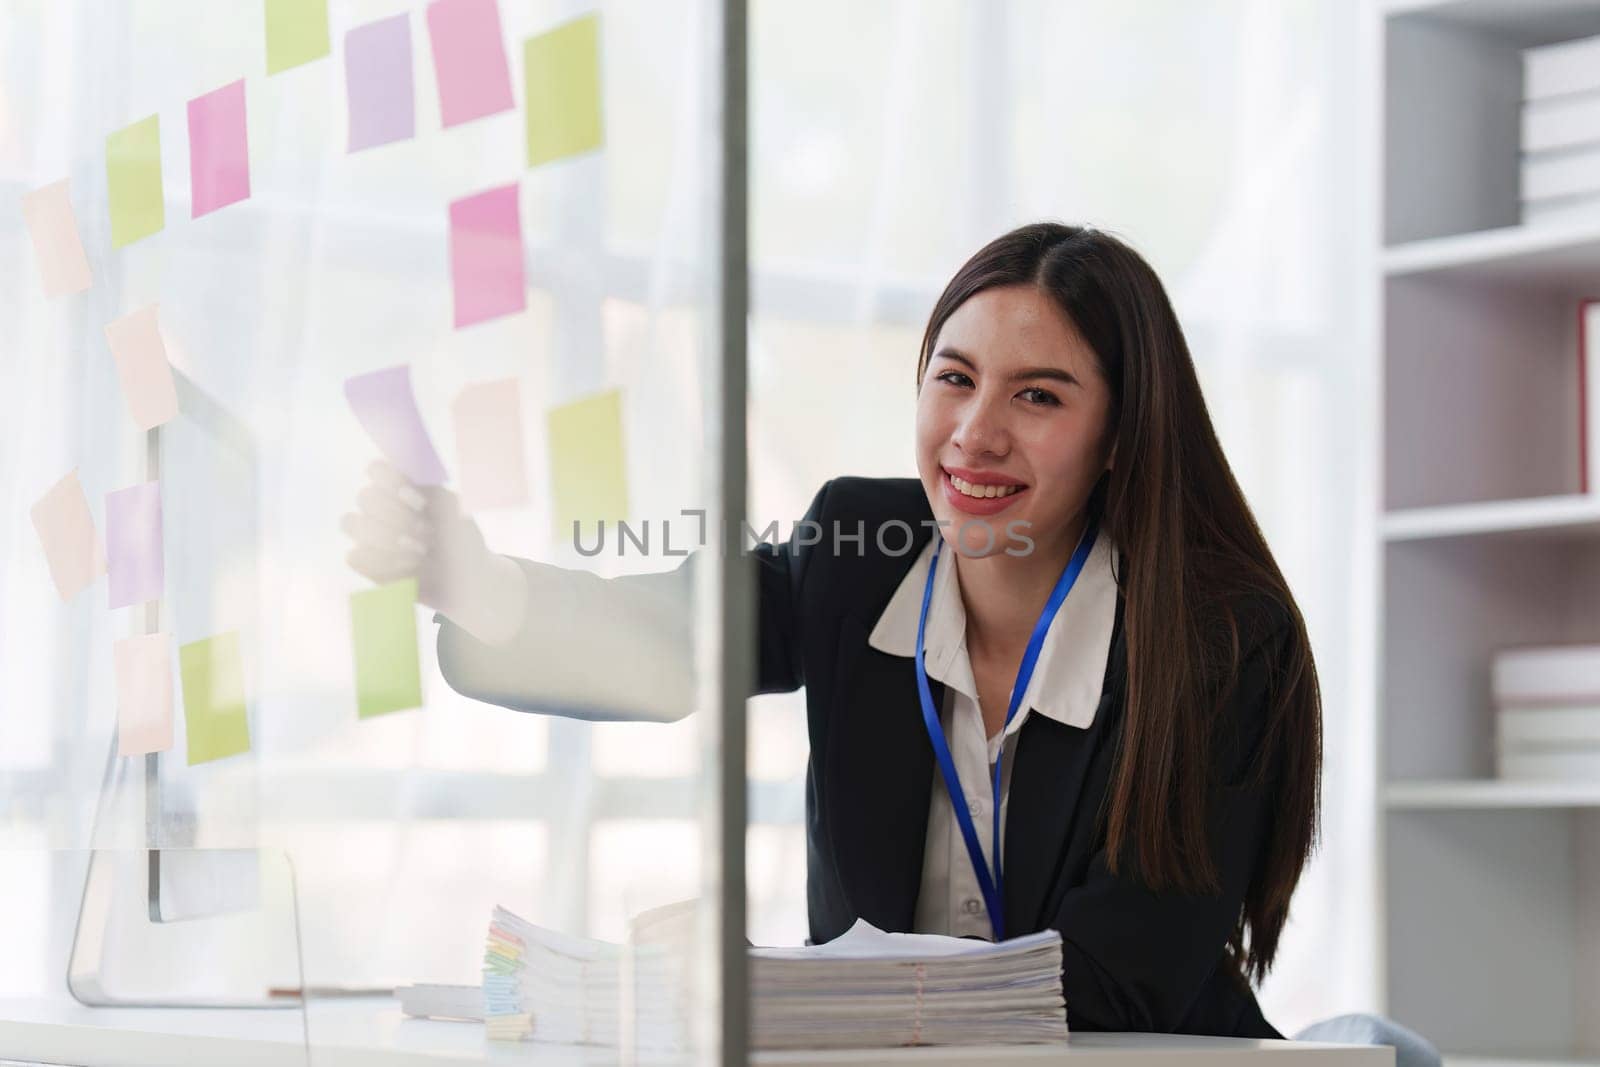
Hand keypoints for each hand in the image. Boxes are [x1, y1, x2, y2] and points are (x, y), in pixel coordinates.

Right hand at [342, 461, 527, 644]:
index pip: (377, 470)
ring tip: (419, 552)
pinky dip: (381, 562)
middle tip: (426, 531)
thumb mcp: (456, 511)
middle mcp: (380, 509)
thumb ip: (431, 488)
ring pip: (351, 522)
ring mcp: (369, 536)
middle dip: (397, 516)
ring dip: (386, 537)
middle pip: (365, 497)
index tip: (418, 501)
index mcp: (401, 488)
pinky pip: (355, 556)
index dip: (390, 481)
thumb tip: (404, 478)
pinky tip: (407, 569)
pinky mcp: (367, 564)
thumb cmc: (462, 541)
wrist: (467, 582)